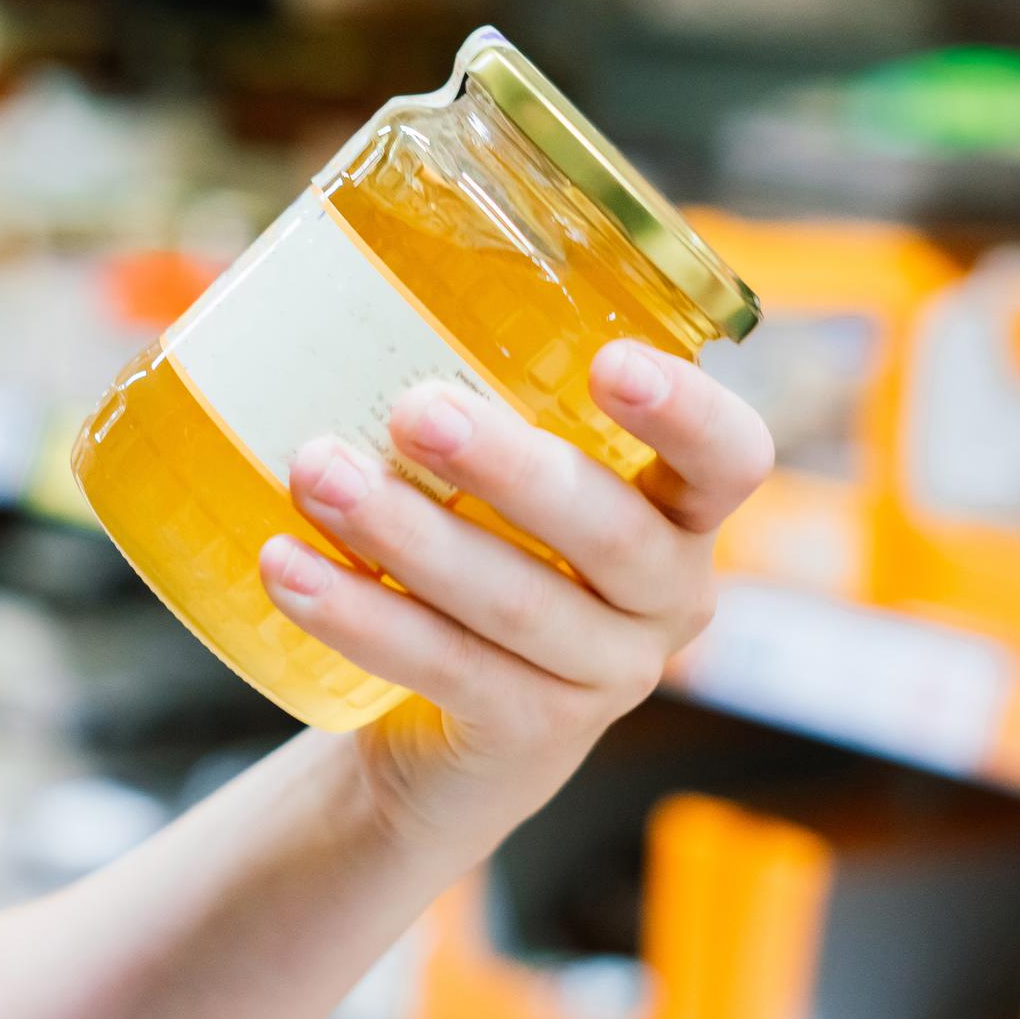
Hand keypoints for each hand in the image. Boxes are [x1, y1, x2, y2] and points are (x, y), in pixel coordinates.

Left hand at [256, 339, 773, 865]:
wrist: (442, 743)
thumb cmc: (474, 563)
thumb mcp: (499, 490)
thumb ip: (473, 400)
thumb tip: (335, 275)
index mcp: (678, 513)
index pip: (731, 457)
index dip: (688, 413)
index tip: (611, 362)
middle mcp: (667, 597)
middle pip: (610, 529)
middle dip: (507, 467)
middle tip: (412, 411)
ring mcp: (608, 677)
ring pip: (516, 602)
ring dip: (407, 534)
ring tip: (315, 473)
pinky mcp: (532, 737)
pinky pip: (449, 669)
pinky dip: (361, 616)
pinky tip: (288, 570)